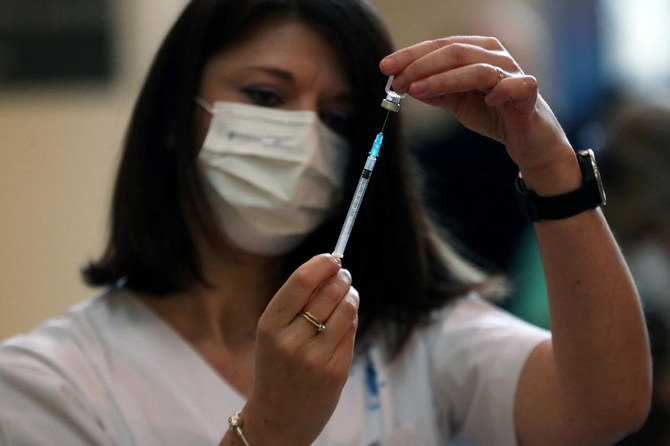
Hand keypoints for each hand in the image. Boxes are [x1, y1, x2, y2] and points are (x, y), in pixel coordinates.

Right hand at [242, 254, 358, 445]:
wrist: (276, 419)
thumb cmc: (276, 368)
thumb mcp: (272, 334)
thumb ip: (296, 303)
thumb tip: (329, 268)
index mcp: (269, 325)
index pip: (302, 281)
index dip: (322, 264)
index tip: (332, 257)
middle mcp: (291, 340)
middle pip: (329, 292)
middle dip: (341, 277)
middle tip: (344, 274)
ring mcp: (315, 358)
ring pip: (346, 309)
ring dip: (351, 295)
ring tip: (349, 293)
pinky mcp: (336, 372)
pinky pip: (351, 333)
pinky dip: (351, 320)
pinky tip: (344, 320)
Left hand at [380, 36, 578, 191]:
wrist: (527, 140)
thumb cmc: (494, 114)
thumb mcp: (457, 102)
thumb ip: (435, 91)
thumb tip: (403, 84)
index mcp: (478, 51)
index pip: (441, 45)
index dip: (412, 54)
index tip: (386, 67)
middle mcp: (496, 56)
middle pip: (455, 51)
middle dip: (420, 66)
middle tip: (397, 82)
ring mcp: (514, 73)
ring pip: (477, 68)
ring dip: (444, 79)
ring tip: (418, 90)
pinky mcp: (529, 93)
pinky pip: (515, 86)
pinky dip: (499, 91)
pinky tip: (485, 101)